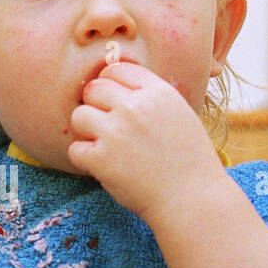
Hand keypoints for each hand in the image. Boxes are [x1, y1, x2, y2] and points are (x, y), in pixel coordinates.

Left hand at [67, 62, 226, 222]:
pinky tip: (103, 166)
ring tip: (105, 146)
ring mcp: (116, 132)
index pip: (116, 69)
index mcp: (157, 92)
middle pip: (93, 89)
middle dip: (96, 106)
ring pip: (79, 116)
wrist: (192, 198)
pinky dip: (85, 159)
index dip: (110, 85)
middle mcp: (135, 107)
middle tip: (108, 127)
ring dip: (87, 131)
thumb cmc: (187, 160)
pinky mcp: (101, 159)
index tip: (114, 103)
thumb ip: (149, 97)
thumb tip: (115, 83)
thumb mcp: (178, 114)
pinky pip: (75, 149)